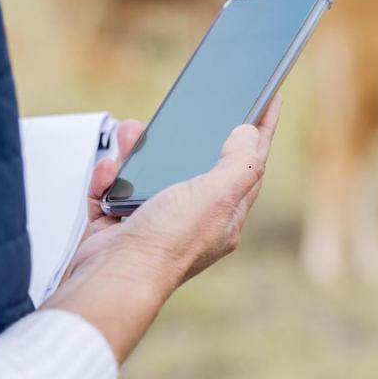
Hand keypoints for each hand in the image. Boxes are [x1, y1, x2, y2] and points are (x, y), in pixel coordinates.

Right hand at [67, 95, 282, 293]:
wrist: (115, 278)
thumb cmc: (166, 243)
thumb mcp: (215, 195)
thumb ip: (238, 164)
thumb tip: (249, 135)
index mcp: (224, 215)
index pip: (250, 166)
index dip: (261, 131)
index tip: (270, 100)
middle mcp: (192, 221)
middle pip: (193, 167)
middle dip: (182, 138)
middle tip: (178, 113)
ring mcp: (156, 225)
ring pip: (148, 177)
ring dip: (137, 154)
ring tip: (129, 133)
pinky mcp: (121, 229)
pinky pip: (113, 195)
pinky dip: (107, 181)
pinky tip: (108, 173)